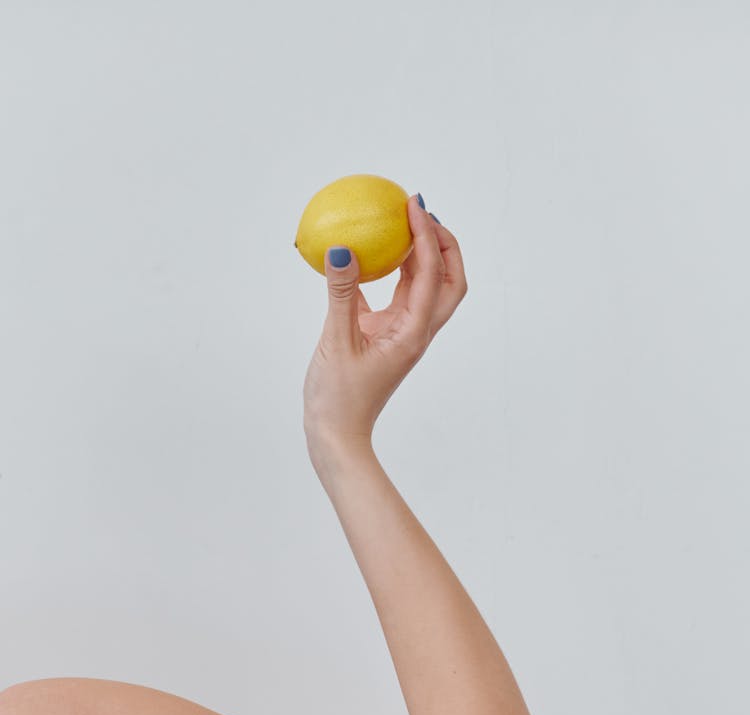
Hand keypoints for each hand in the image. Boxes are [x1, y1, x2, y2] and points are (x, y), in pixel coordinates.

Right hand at [302, 195, 467, 444]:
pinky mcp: (386, 338)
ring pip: (427, 288)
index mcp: (413, 333)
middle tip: (420, 212)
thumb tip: (342, 249)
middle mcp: (416, 332)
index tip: (413, 204)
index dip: (426, 235)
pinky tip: (371, 255)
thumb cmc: (337, 398)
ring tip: (401, 225)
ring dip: (421, 255)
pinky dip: (393, 273)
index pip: (431, 275)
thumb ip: (341, 294)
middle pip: (449, 281)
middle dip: (443, 244)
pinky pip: (398, 298)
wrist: (336, 435)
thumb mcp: (336, 342)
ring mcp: (403, 335)